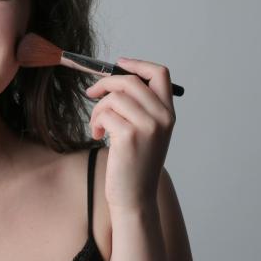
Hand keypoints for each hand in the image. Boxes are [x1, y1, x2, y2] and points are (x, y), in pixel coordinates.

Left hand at [86, 57, 176, 211]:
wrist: (135, 196)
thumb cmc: (135, 164)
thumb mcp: (146, 132)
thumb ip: (139, 107)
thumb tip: (113, 80)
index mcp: (168, 113)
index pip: (160, 74)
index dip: (137, 64)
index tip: (119, 64)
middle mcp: (162, 117)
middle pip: (131, 80)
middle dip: (105, 83)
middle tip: (92, 93)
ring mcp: (148, 126)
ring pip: (114, 97)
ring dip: (98, 109)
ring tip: (98, 126)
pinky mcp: (129, 136)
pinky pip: (105, 114)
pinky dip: (96, 122)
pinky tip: (98, 136)